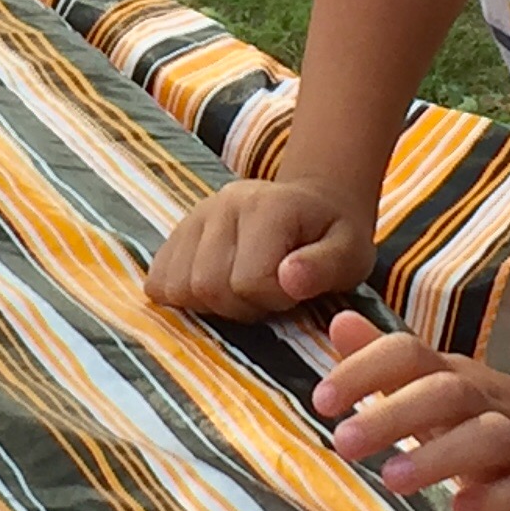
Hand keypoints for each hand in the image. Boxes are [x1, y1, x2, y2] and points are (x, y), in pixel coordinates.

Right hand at [146, 176, 374, 320]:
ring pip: (177, 285)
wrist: (313, 203)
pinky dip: (180, 295)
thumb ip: (325, 267)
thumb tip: (288, 279)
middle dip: (240, 307)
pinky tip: (213, 289)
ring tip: (242, 291)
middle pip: (206, 285)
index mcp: (267, 208)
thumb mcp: (351, 253)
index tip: (293, 293)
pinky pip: (158, 277)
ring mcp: (195, 215)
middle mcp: (223, 205)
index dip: (273, 300)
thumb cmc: (334, 236)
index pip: (248, 280)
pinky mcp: (179, 230)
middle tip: (267, 297)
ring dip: (210, 304)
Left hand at [313, 311, 509, 510]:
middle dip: (393, 414)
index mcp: (451, 376)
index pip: (409, 354)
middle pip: (446, 393)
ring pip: (489, 437)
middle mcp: (485, 402)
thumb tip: (338, 321)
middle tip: (342, 442)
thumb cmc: (484, 414)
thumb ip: (386, 360)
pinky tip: (463, 508)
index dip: (365, 370)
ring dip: (440, 455)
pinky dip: (500, 497)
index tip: (321, 400)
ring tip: (393, 479)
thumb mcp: (436, 382)